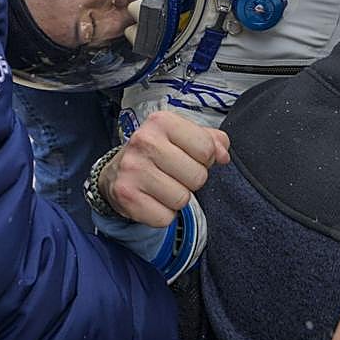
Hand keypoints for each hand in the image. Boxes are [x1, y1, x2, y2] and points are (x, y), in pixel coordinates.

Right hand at [98, 111, 229, 226]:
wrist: (115, 172)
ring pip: (182, 199)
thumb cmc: (156, 152)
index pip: (207, 148)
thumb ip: (210, 140)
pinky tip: (152, 199)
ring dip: (177, 198)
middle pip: (198, 176)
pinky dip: (163, 214)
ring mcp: (133, 169)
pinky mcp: (126, 196)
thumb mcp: (182, 136)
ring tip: (162, 186)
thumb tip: (224, 155)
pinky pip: (165, 218)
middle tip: (174, 174)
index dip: (204, 159)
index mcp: (162, 121)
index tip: (188, 158)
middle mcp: (144, 141)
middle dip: (192, 180)